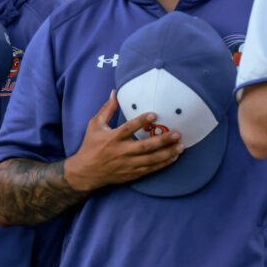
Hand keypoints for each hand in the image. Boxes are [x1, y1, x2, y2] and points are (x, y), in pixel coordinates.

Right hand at [64, 90, 183, 192]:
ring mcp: (128, 164)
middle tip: (177, 133)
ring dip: (168, 153)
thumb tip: (114, 93)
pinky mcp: (132, 174)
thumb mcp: (95, 125)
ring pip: (151, 159)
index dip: (141, 121)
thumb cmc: (90, 145)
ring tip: (181, 146)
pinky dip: (163, 164)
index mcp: (112, 138)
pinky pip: (151, 169)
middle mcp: (121, 151)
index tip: (154, 115)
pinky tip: (173, 158)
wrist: (86, 172)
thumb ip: (107, 109)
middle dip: (163, 140)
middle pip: (145, 146)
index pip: (129, 128)